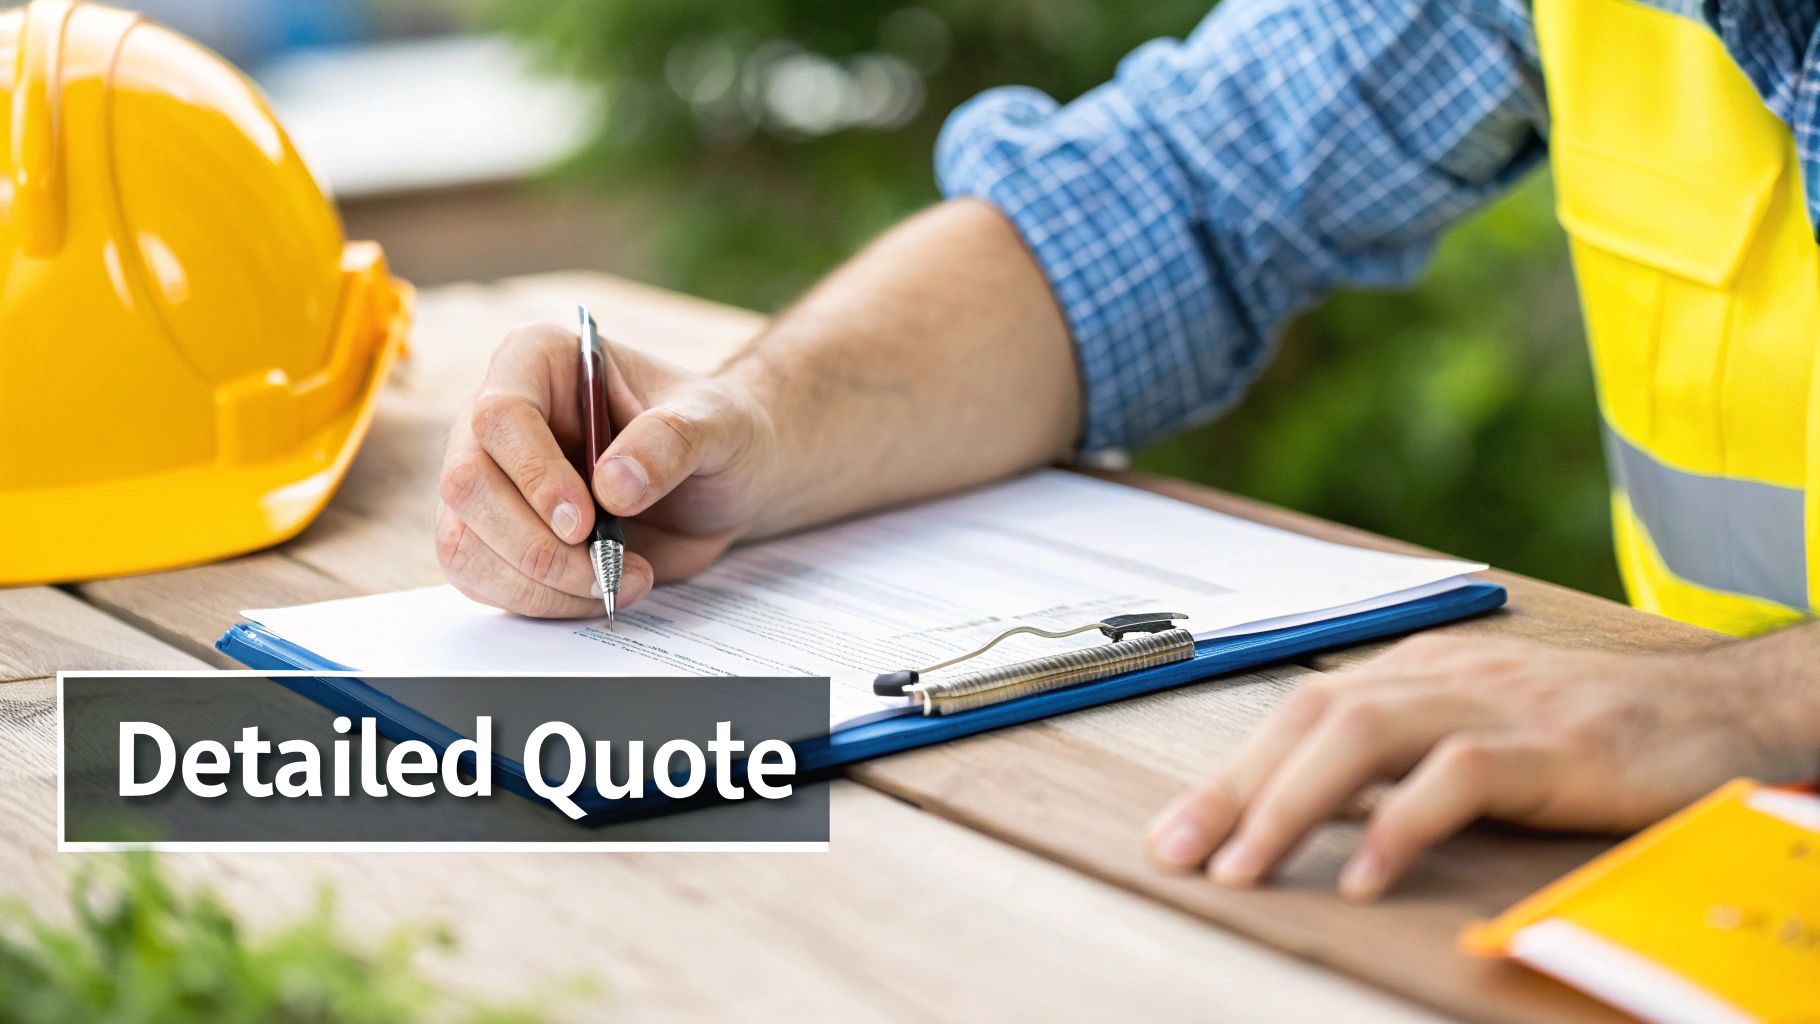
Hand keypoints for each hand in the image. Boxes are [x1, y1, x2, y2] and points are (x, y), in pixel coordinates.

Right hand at [435, 322, 777, 616]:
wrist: (723, 480)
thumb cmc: (716, 431)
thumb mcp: (717, 424)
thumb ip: (671, 442)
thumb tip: (612, 487)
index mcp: (538, 361)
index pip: (500, 415)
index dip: (535, 475)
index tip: (585, 522)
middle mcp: (498, 418)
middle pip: (467, 485)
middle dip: (535, 546)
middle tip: (607, 570)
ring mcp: (490, 479)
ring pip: (465, 543)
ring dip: (539, 584)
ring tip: (619, 581)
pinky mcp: (495, 535)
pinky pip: (482, 579)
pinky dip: (539, 601)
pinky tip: (598, 591)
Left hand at [1143, 633, 1819, 899]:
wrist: (1717, 707)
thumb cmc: (1590, 727)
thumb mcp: (1478, 732)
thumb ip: (1399, 762)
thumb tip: (1313, 809)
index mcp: (1417, 669)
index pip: (1299, 712)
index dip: (1229, 772)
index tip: (1174, 833)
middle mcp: (1441, 674)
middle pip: (1311, 717)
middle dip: (1233, 788)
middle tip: (1177, 852)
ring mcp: (1495, 704)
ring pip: (1364, 734)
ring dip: (1290, 804)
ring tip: (1243, 869)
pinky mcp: (1550, 746)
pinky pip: (1458, 777)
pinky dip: (1400, 823)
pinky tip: (1363, 872)